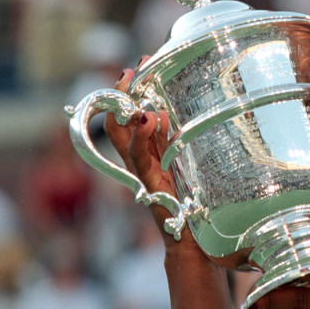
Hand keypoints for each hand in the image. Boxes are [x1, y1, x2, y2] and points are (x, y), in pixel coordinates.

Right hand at [103, 64, 197, 249]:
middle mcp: (138, 162)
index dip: (128, 92)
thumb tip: (164, 111)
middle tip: (131, 68)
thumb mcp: (183, 164)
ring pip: (122, 136)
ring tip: (134, 83)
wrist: (192, 241)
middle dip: (120, 94)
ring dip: (127, 107)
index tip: (138, 67)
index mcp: (147, 154)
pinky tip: (150, 117)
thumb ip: (171, 141)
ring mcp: (142, 173)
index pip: (129, 117)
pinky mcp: (150, 184)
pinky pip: (141, 157)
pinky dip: (142, 136)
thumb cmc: (191, 205)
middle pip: (117, 122)